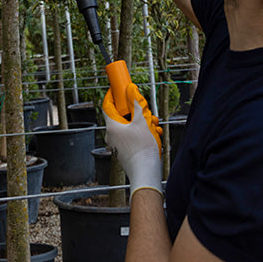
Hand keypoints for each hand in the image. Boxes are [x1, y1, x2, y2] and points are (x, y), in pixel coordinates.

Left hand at [103, 82, 163, 196]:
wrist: (145, 173)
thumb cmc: (142, 148)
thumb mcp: (141, 120)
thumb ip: (136, 103)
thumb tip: (130, 90)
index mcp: (112, 126)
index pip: (107, 105)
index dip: (112, 94)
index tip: (118, 88)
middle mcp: (112, 135)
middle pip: (122, 115)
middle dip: (136, 110)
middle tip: (146, 110)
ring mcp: (118, 144)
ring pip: (130, 126)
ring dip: (143, 122)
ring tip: (153, 125)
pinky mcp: (126, 151)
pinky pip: (133, 136)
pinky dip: (143, 133)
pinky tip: (154, 134)